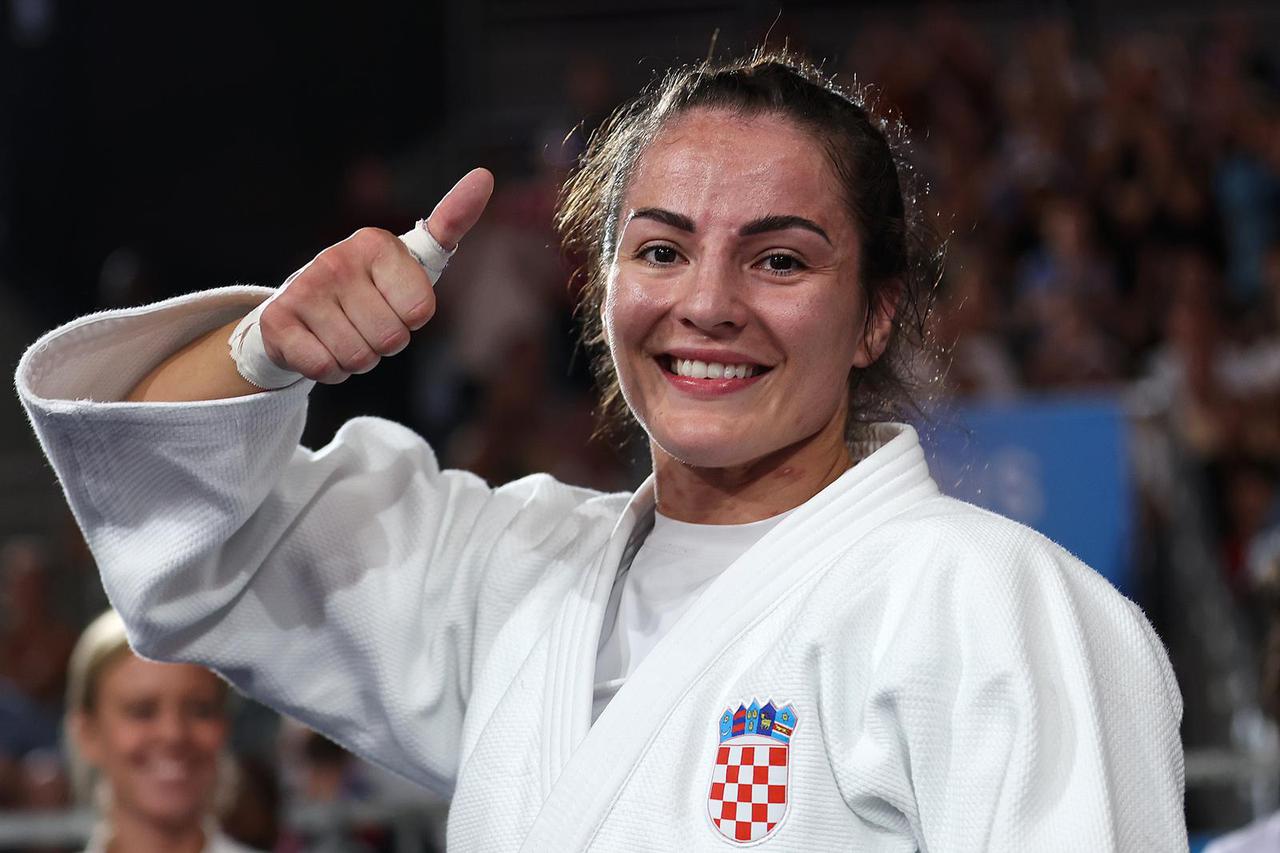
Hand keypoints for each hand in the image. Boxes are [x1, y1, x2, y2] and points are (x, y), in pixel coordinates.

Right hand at [258, 168, 493, 383]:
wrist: (301, 309)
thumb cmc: (371, 287)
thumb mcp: (413, 258)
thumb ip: (452, 221)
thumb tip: (484, 176)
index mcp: (375, 244)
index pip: (420, 312)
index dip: (411, 320)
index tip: (394, 302)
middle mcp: (336, 259)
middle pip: (391, 341)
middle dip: (384, 344)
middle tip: (364, 322)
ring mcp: (304, 289)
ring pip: (358, 358)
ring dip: (357, 359)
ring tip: (342, 333)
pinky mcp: (277, 322)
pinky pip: (325, 369)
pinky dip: (330, 370)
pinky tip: (318, 345)